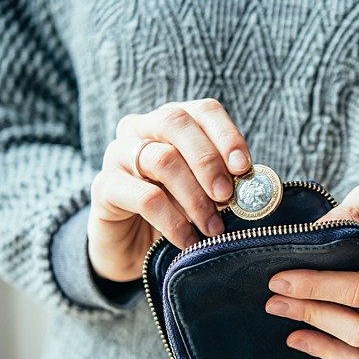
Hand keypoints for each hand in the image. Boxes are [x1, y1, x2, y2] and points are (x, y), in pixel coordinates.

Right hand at [88, 99, 250, 281]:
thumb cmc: (176, 212)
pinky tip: (188, 241)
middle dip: (209, 161)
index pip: (204, 110)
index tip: (244, 167)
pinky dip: (173, 221)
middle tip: (226, 196)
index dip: (227, 135)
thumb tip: (254, 185)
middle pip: (177, 123)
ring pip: (162, 159)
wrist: (132, 247)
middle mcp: (142, 128)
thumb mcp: (204, 193)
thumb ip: (224, 182)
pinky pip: (144, 197)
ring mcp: (118, 154)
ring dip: (195, 197)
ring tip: (213, 228)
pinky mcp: (103, 186)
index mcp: (173, 122)